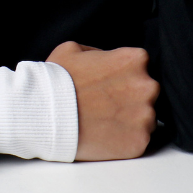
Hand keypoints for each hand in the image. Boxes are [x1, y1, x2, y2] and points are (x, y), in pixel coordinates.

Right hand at [46, 41, 158, 160]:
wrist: (45, 114)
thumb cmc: (56, 81)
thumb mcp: (73, 50)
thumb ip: (99, 53)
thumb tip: (107, 60)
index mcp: (134, 60)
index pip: (141, 66)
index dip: (123, 75)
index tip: (109, 84)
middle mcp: (147, 86)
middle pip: (148, 92)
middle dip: (130, 97)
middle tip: (105, 104)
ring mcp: (145, 116)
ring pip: (146, 118)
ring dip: (130, 119)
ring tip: (104, 121)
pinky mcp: (139, 142)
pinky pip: (139, 140)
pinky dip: (125, 139)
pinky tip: (105, 135)